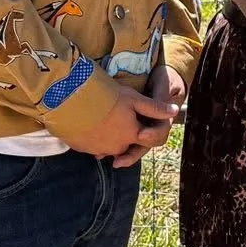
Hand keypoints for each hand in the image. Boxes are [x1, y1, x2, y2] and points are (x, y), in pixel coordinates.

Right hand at [63, 88, 178, 168]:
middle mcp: (116, 147)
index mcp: (132, 136)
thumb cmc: (106, 97)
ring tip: (102, 117)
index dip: (141, 125)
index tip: (133, 113)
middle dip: (125, 132)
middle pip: (126, 143)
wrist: (70, 100)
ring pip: (108, 146)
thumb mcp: (134, 99)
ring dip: (108, 136)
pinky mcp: (81, 148)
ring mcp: (97, 149)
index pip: (144, 137)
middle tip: (116, 113)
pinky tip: (89, 122)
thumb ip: (155, 108)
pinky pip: (91, 146)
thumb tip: (174, 111)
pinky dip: (93, 137)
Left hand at [111, 61, 187, 164]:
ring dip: (121, 155)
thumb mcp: (165, 85)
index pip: (160, 133)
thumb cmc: (163, 79)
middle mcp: (153, 127)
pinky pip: (123, 141)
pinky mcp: (131, 127)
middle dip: (131, 154)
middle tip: (119, 160)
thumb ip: (163, 98)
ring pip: (133, 147)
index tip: (140, 135)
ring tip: (105, 158)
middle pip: (144, 146)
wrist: (159, 75)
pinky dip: (111, 147)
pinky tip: (99, 152)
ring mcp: (142, 129)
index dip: (151, 135)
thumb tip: (171, 110)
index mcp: (165, 119)